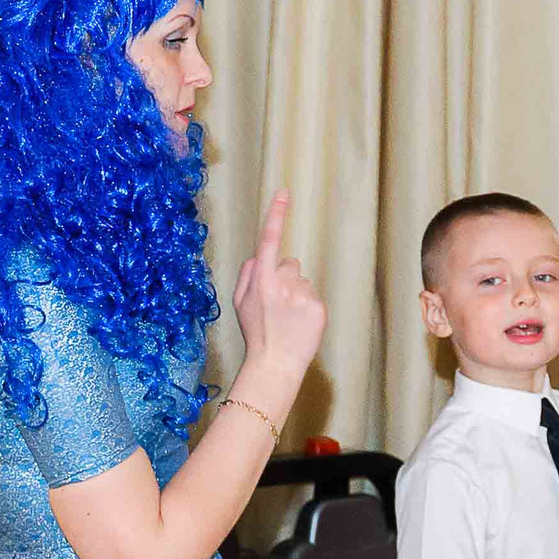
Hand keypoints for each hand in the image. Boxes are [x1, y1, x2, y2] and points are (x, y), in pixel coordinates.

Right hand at [231, 191, 324, 382]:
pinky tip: (300, 325)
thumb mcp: (240, 304)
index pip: (269, 239)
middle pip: (290, 264)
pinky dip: (308, 308)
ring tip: (288, 319)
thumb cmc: (256, 334)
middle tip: (278, 305)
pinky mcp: (318, 306)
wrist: (275, 364)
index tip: (284, 193)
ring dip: (297, 294)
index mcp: (260, 280)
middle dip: (285, 277)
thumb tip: (258, 256)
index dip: (276, 215)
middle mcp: (282, 283)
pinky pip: (314, 297)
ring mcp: (302, 294)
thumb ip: (247, 275)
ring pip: (303, 282)